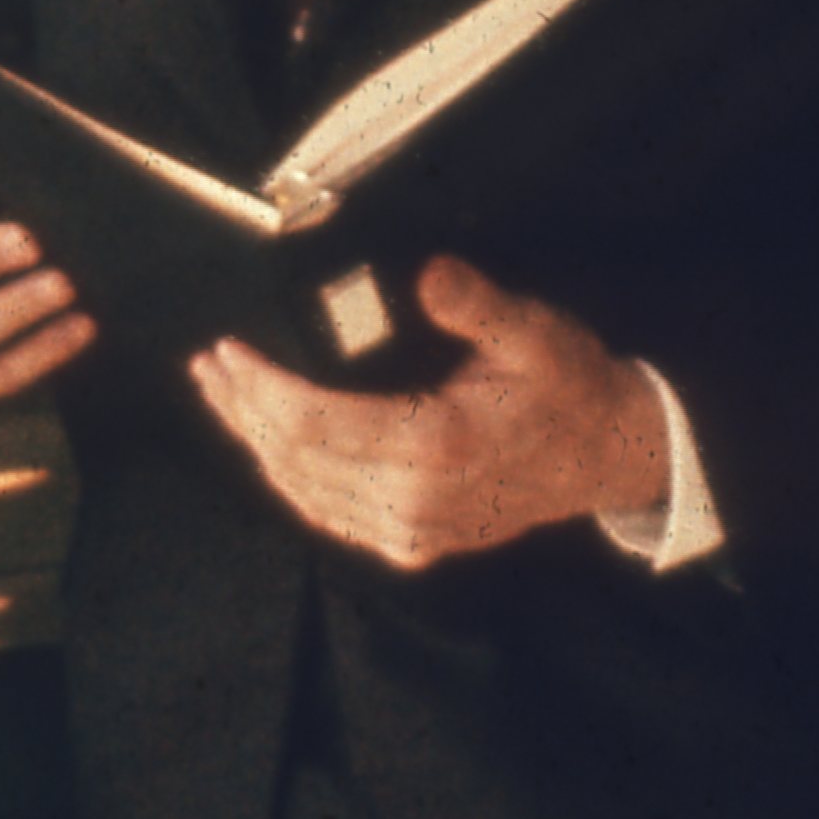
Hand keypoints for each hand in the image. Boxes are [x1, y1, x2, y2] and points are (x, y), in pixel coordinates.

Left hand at [191, 258, 670, 567]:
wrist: (610, 457)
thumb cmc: (569, 387)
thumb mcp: (533, 332)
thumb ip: (475, 305)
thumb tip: (428, 274)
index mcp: (436, 447)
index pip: (316, 424)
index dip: (261, 390)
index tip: (226, 351)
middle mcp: (414, 502)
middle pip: (296, 460)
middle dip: (243, 412)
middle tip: (207, 366)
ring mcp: (412, 532)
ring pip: (304, 493)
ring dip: (256, 445)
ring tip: (223, 397)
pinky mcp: (413, 543)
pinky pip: (330, 516)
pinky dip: (290, 480)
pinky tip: (268, 447)